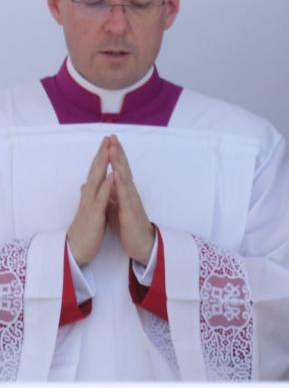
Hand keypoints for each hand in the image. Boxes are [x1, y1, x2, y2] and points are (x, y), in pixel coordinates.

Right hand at [66, 137, 112, 264]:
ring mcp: (91, 205)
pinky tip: (112, 176)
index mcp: (91, 195)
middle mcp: (90, 196)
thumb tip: (88, 184)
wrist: (77, 250)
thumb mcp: (90, 209)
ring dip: (103, 165)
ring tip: (108, 149)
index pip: (97, 172)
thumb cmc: (86, 229)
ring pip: (97, 181)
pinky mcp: (95, 215)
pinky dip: (107, 187)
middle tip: (108, 137)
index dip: (103, 157)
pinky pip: (102, 200)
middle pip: (96, 171)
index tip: (110, 142)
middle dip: (102, 154)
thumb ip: (91, 195)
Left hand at [105, 137, 155, 262]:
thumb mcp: (113, 209)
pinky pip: (125, 194)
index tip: (108, 141)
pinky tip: (117, 172)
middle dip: (117, 152)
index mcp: (123, 192)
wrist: (141, 244)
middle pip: (123, 168)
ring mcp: (131, 200)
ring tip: (113, 148)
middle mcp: (129, 192)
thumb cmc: (128, 227)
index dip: (114, 156)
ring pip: (124, 177)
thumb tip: (97, 185)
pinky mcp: (130, 210)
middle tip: (112, 136)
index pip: (119, 170)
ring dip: (118, 162)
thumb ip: (107, 196)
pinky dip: (121, 182)